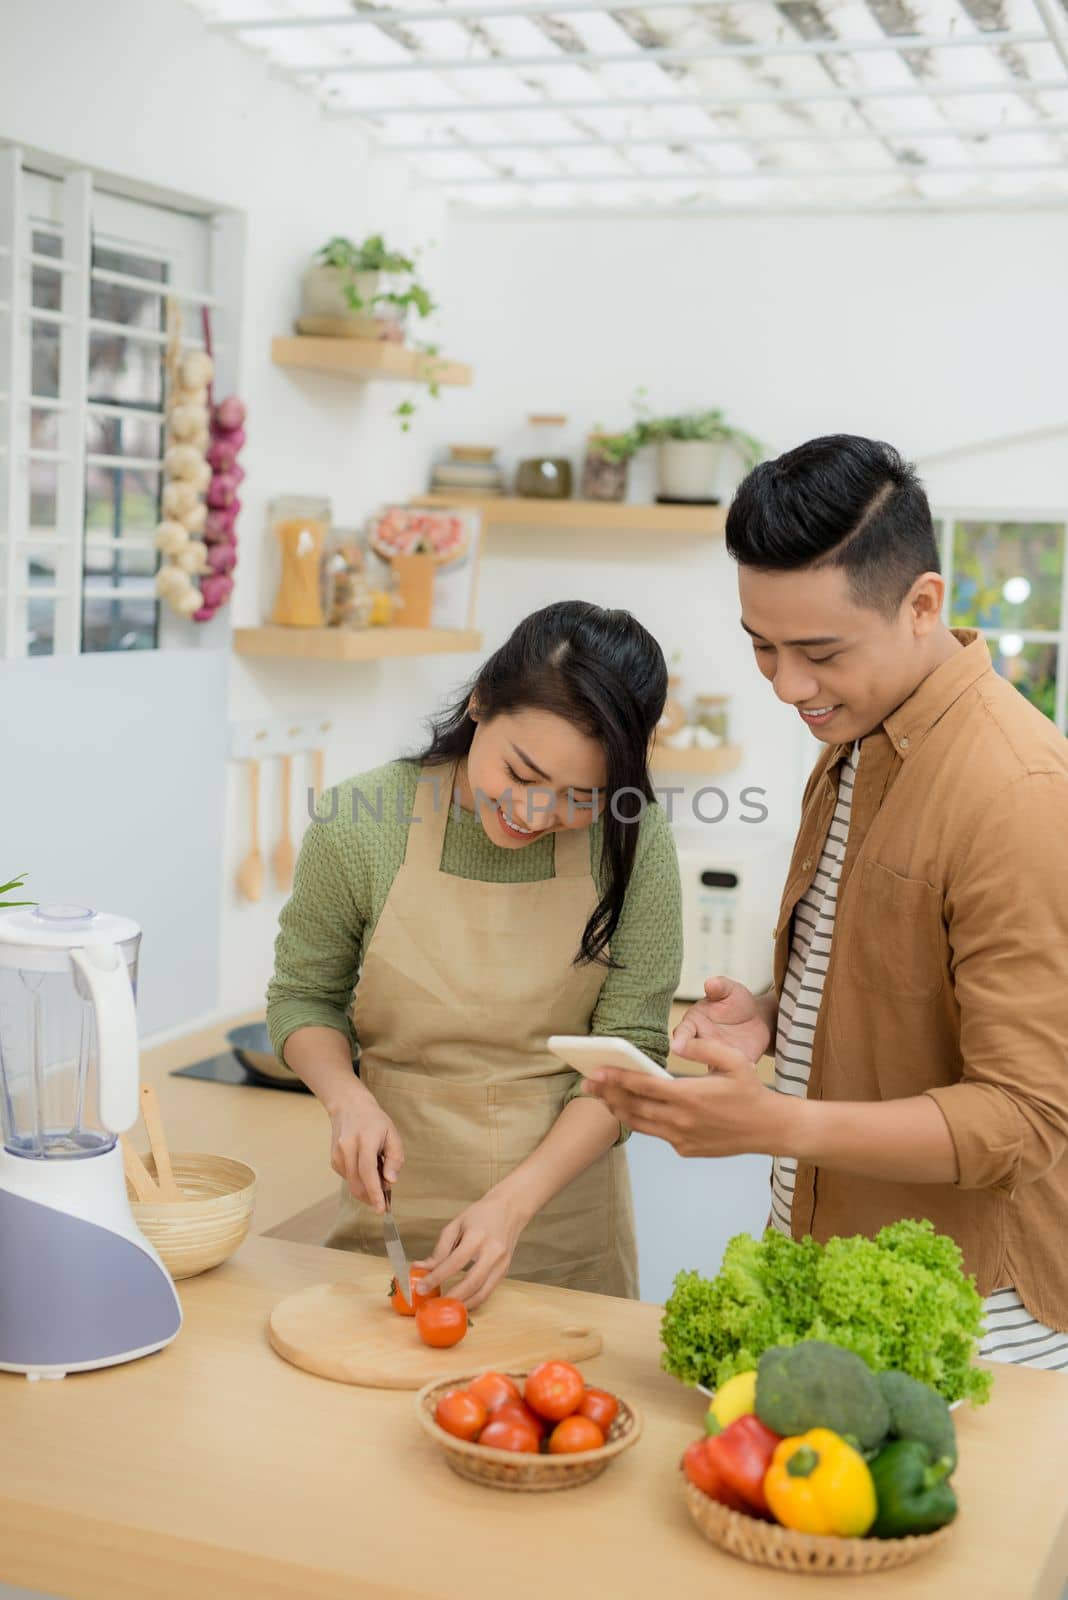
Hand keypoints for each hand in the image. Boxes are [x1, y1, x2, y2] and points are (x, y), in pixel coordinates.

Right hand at [327, 1086, 403, 1214]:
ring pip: (352, 1184)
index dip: (375, 1193)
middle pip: (358, 1183)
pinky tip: (366, 1170)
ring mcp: (337, 1155)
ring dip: (366, 1189)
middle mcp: (347, 1148)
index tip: (381, 1208)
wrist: (348, 1106)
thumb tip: (390, 1181)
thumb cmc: (374, 1121)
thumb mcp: (392, 1134)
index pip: (368, 1172)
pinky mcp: (333, 1160)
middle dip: (371, 1198)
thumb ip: (394, 1158)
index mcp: (365, 1139)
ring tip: (378, 1176)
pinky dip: (359, 1181)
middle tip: (385, 1201)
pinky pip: (349, 1178)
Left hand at [414, 1188, 532, 1310]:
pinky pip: (487, 1292)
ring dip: (462, 1304)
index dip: (436, 1278)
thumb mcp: (456, 1224)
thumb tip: (422, 1268)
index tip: (421, 1288)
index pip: (455, 1262)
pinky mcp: (505, 1272)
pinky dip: (473, 1301)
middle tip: (433, 1304)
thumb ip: (440, 1249)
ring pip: (482, 1293)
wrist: (510, 1209)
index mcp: (478, 1236)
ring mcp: (502, 1264)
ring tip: (444, 1308)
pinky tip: (460, 1302)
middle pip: (471, 1283)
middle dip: (451, 1297)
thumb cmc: (481, 1215)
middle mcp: (493, 1252)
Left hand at [582, 1035, 791, 1157]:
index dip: (616, 1078)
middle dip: (607, 1094)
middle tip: (586, 1083)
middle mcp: (682, 1120)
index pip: (643, 1086)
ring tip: (602, 1098)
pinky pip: (658, 1134)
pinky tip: (632, 1110)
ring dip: (618, 1110)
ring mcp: (683, 1139)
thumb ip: (703, 1047)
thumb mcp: (734, 1059)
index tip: (596, 1071)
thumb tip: (676, 1043)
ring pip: (641, 1124)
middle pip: (634, 1107)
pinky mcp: (686, 1150)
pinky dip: (643, 1121)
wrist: (769, 1128)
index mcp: (690, 1096)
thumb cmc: (750, 1090)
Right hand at [672, 975, 771, 1065]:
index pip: (682, 1032)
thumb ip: (720, 986)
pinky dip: (737, 1075)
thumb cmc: (736, 1002)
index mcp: (693, 1023)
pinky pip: (731, 1075)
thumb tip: (710, 983)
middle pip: (692, 1055)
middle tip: (704, 1060)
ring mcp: (715, 1057)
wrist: (757, 1019)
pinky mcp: (732, 1067)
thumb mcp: (731, 990)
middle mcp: (701, 1043)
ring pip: (710, 1068)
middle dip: (695, 1059)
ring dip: (716, 1071)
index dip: (680, 1039)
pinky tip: (749, 1070)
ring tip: (727, 1067)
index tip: (677, 1045)